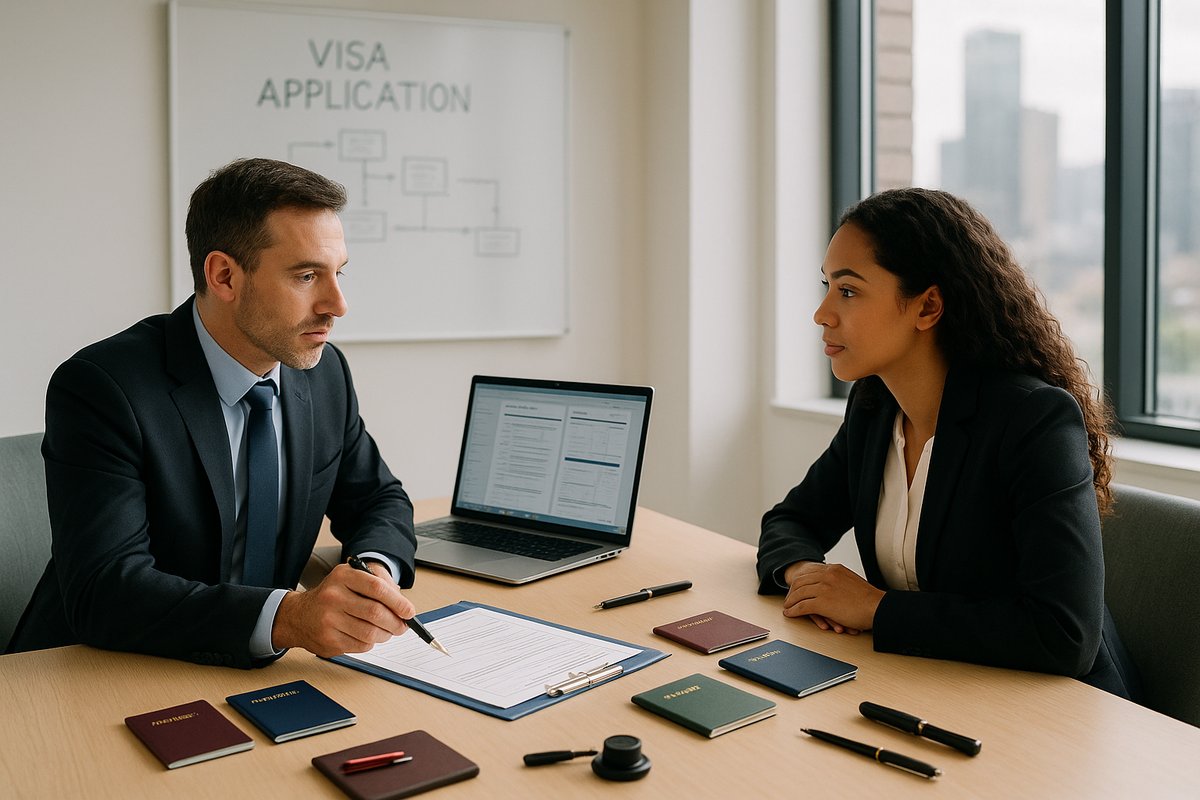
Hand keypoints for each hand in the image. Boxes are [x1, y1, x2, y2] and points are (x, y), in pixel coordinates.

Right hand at [272, 563, 415, 657]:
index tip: (409, 611)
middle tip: (402, 626)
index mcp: (343, 576)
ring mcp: (329, 620)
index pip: (377, 588)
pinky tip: (367, 636)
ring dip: (385, 635)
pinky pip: (361, 646)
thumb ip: (379, 582)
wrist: (299, 615)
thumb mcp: (352, 577)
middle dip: (396, 622)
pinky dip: (371, 643)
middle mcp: (333, 597)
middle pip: (376, 613)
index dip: (398, 602)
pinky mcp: (328, 640)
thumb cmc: (332, 595)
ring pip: (370, 633)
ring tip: (387, 631)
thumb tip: (403, 604)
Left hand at [781, 561, 883, 633]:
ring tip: (787, 607)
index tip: (795, 587)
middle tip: (788, 599)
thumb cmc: (869, 600)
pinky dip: (794, 610)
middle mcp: (827, 575)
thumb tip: (835, 584)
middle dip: (792, 591)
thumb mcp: (852, 581)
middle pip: (801, 581)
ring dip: (790, 601)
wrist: (877, 607)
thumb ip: (840, 580)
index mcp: (834, 569)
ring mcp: (824, 588)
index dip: (800, 581)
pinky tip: (790, 614)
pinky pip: (802, 606)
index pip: (810, 572)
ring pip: (799, 594)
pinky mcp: (823, 602)